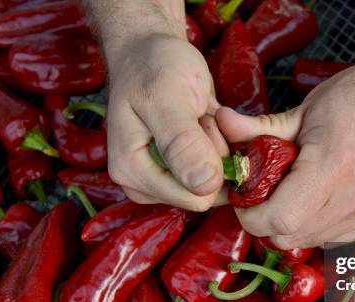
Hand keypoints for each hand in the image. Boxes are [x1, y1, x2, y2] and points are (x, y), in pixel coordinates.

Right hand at [105, 34, 227, 210]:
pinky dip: (222, 143)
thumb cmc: (154, 66)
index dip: (210, 161)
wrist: (152, 50)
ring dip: (219, 145)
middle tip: (199, 115)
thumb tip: (205, 188)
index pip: (193, 198)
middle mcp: (145, 184)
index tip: (200, 122)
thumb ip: (183, 144)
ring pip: (216, 180)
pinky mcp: (180, 171)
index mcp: (133, 172)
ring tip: (200, 115)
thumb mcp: (167, 98)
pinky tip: (206, 121)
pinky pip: (218, 170)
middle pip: (206, 191)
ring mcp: (164, 179)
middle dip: (214, 152)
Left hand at [216, 57, 354, 248]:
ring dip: (292, 226)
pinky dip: (317, 227)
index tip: (244, 200)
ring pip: (313, 242)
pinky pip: (336, 238)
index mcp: (334, 167)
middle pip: (292, 237)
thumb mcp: (305, 107)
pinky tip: (317, 200)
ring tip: (291, 194)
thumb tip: (219, 124)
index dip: (252, 216)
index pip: (280, 219)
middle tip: (261, 196)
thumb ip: (259, 127)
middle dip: (267, 223)